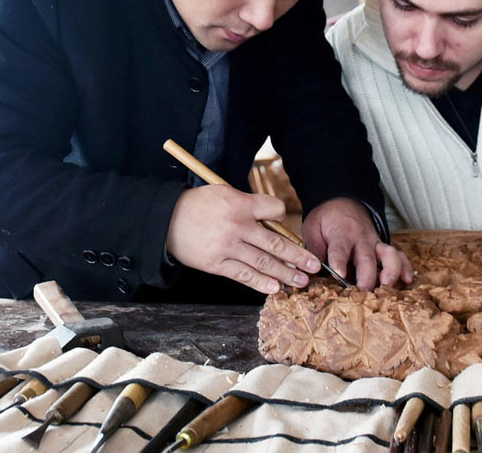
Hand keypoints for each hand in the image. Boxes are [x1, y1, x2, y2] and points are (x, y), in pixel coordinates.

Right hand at [165, 185, 320, 293]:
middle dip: (298, 256)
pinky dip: (261, 283)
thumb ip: (248, 204)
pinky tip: (275, 288)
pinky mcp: (217, 264)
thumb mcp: (224, 193)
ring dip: (285, 273)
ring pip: (263, 262)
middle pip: (275, 243)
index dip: (282, 215)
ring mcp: (228, 247)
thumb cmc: (198, 205)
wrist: (166, 220)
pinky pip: (244, 275)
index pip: (275, 210)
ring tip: (301, 281)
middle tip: (315, 266)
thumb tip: (272, 219)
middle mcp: (238, 226)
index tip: (284, 221)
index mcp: (241, 204)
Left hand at [302, 197, 412, 289]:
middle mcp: (361, 239)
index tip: (339, 275)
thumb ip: (314, 249)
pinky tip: (407, 280)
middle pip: (367, 259)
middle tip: (363, 294)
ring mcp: (375, 243)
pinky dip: (405, 267)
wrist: (342, 201)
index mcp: (341, 234)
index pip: (340, 249)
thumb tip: (311, 272)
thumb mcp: (312, 228)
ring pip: (389, 255)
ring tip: (388, 286)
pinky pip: (399, 256)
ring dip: (391, 271)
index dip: (339, 262)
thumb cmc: (325, 219)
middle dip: (367, 277)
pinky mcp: (383, 248)